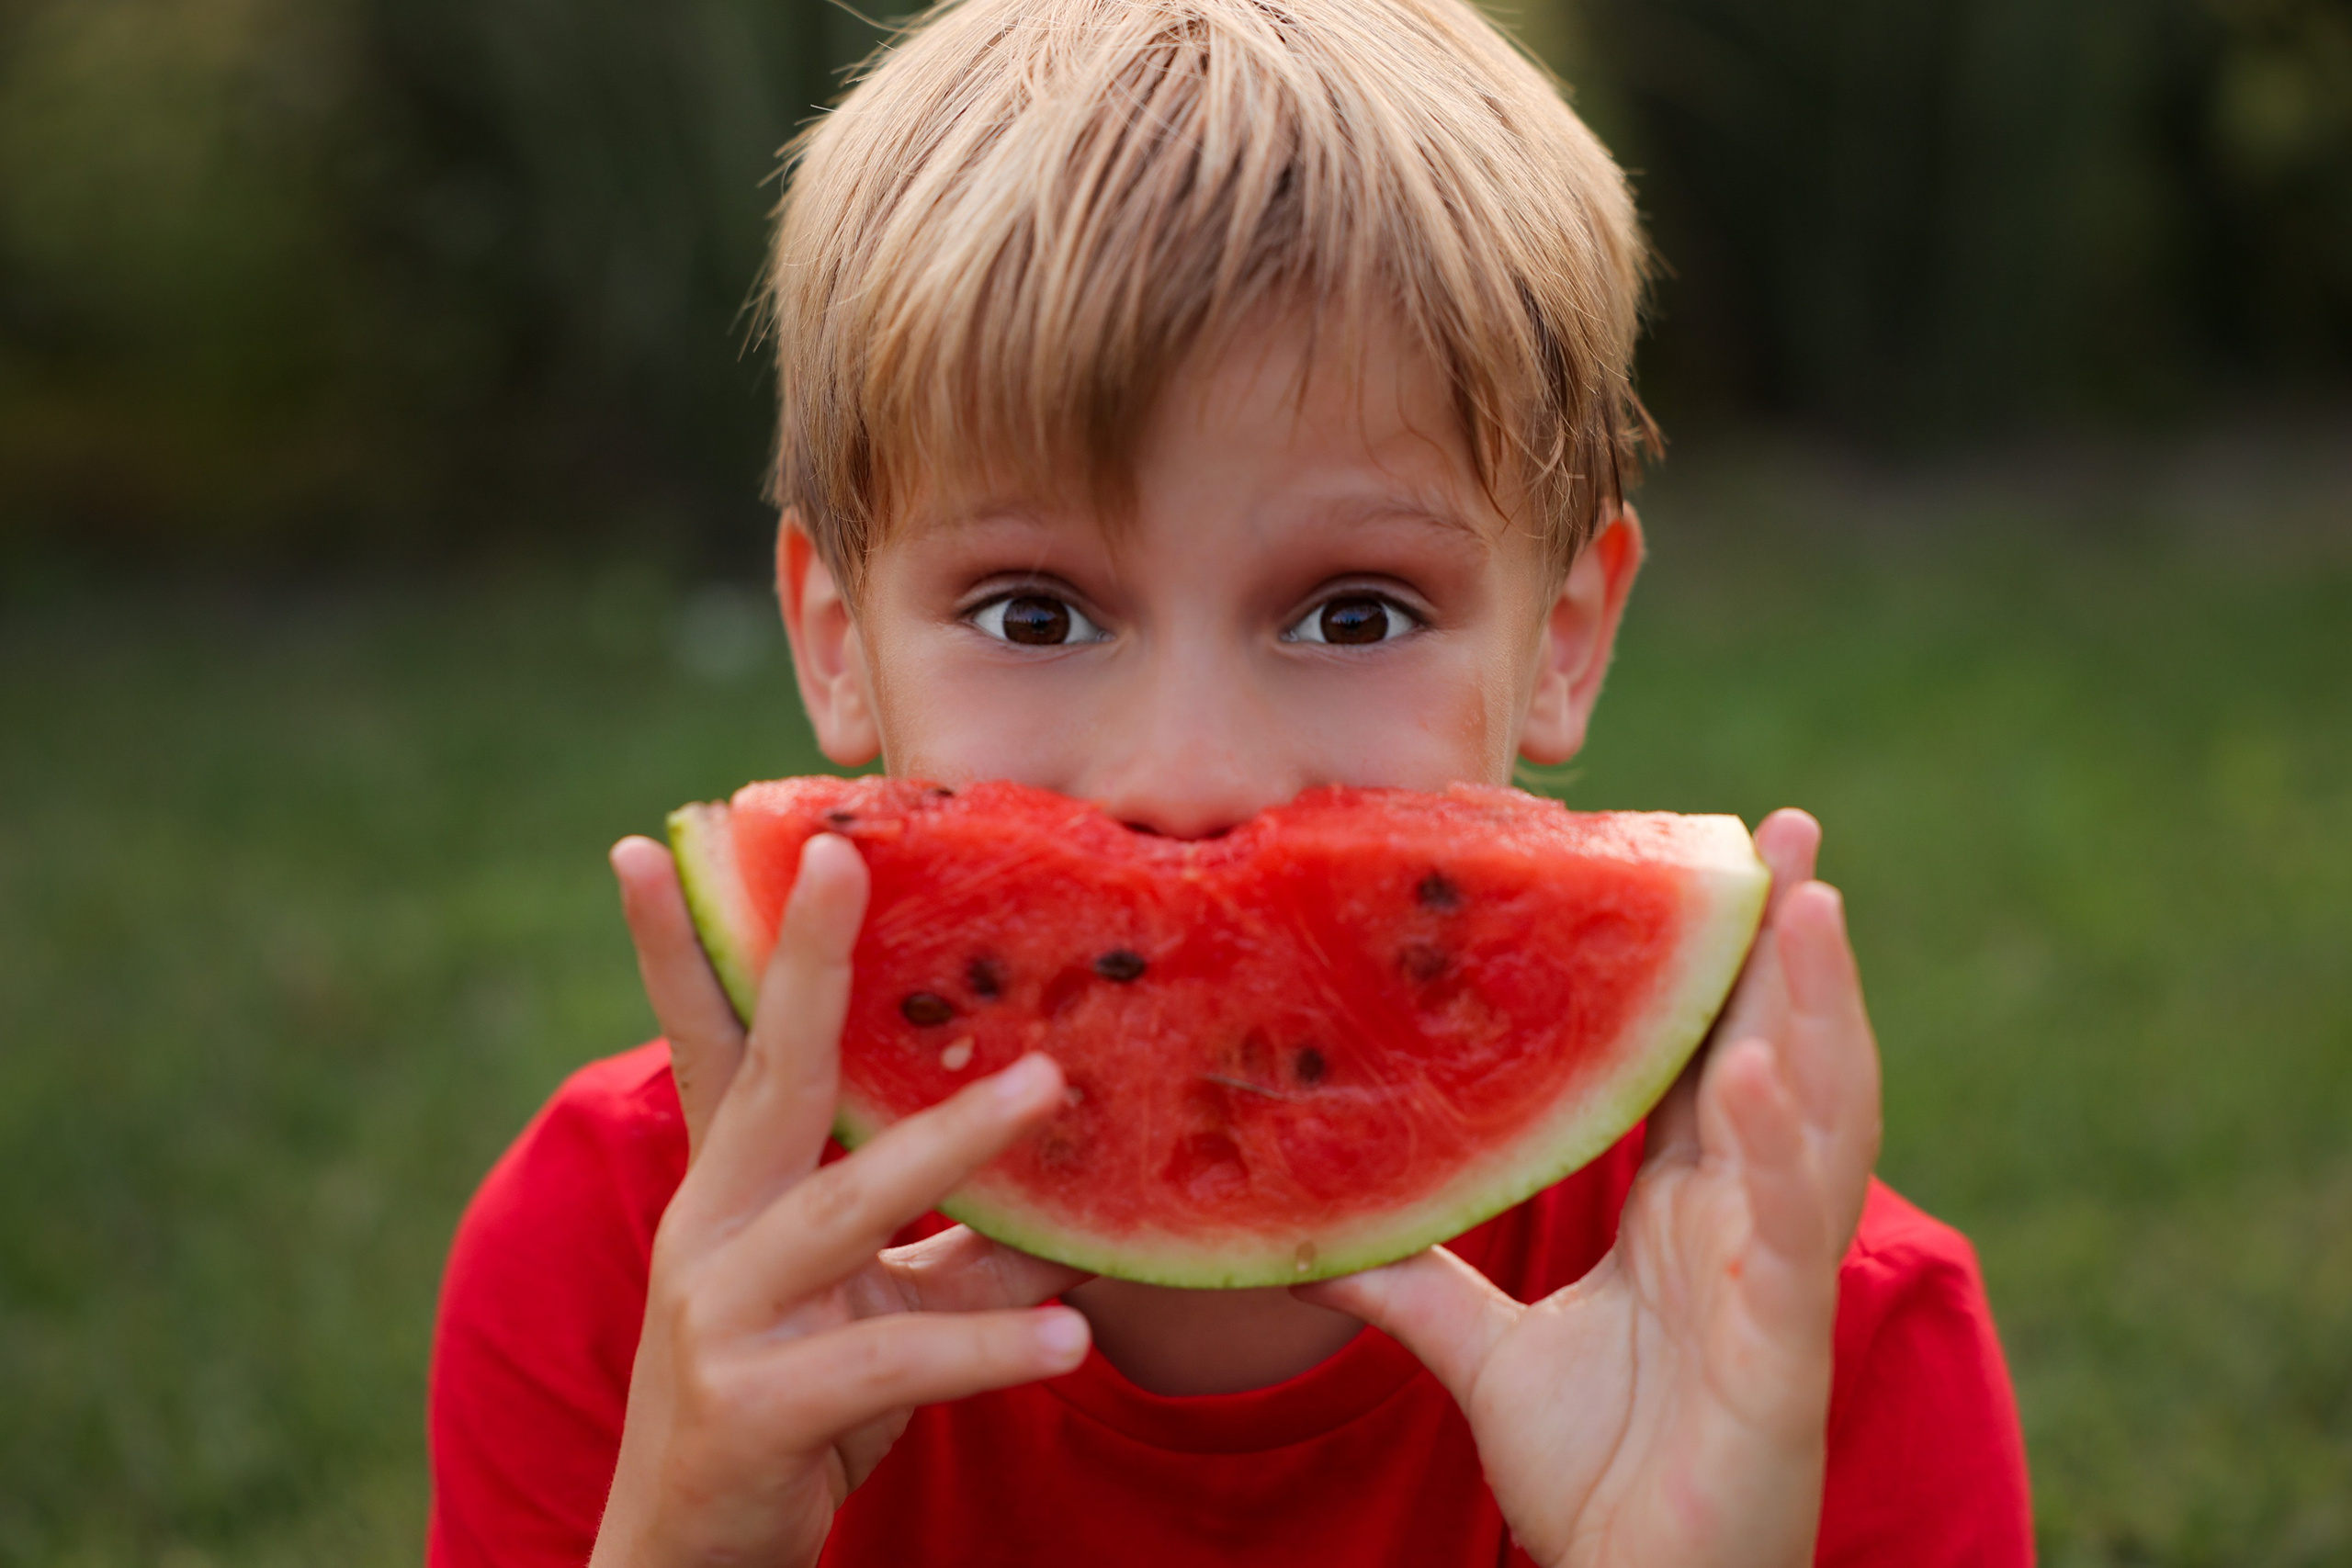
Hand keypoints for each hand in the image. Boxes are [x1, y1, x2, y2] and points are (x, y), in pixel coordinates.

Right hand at [589, 833, 1093, 1567]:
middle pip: (768, 1077)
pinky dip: (987, 1344)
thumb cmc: (795, 1409)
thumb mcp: (879, 1312)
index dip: (684, 946)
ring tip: (1048, 1087)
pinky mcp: (755, 1405)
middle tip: (840, 857)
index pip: (708, 1047)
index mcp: (730, 1191)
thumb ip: (966, 1247)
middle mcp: (710, 1231)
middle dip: (800, 960)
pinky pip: (894, 1355)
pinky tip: (1070, 1341)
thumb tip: (1094, 1195)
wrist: (689, 1558)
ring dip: (954, 1143)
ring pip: (849, 1205)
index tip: (656, 838)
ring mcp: (721, 1315)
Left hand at [1300, 810, 1880, 1567]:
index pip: (1713, 1057)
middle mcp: (1743, 1227)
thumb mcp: (1482, 1353)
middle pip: (1784, 1059)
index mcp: (1690, 1213)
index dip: (1725, 961)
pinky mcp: (1775, 1353)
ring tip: (1801, 903)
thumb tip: (1307, 1232)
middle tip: (1793, 830)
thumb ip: (1412, 1282)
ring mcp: (1770, 1284)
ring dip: (1813, 1012)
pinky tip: (1753, 1077)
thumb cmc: (1598, 1476)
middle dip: (1795, 947)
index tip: (1726, 856)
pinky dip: (1775, 1153)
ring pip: (1814, 1124)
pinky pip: (1781, 1239)